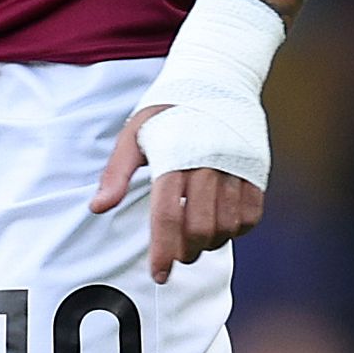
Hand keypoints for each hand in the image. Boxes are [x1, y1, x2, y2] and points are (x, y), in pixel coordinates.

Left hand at [87, 105, 265, 283]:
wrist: (217, 78)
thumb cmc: (168, 111)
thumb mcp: (135, 134)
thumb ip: (116, 173)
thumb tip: (97, 208)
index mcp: (174, 157)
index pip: (167, 216)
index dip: (163, 252)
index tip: (159, 274)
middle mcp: (207, 163)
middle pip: (201, 228)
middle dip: (187, 252)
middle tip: (178, 255)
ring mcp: (236, 167)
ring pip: (228, 226)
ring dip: (211, 243)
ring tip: (198, 240)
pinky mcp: (256, 169)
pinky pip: (252, 215)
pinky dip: (237, 229)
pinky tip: (222, 224)